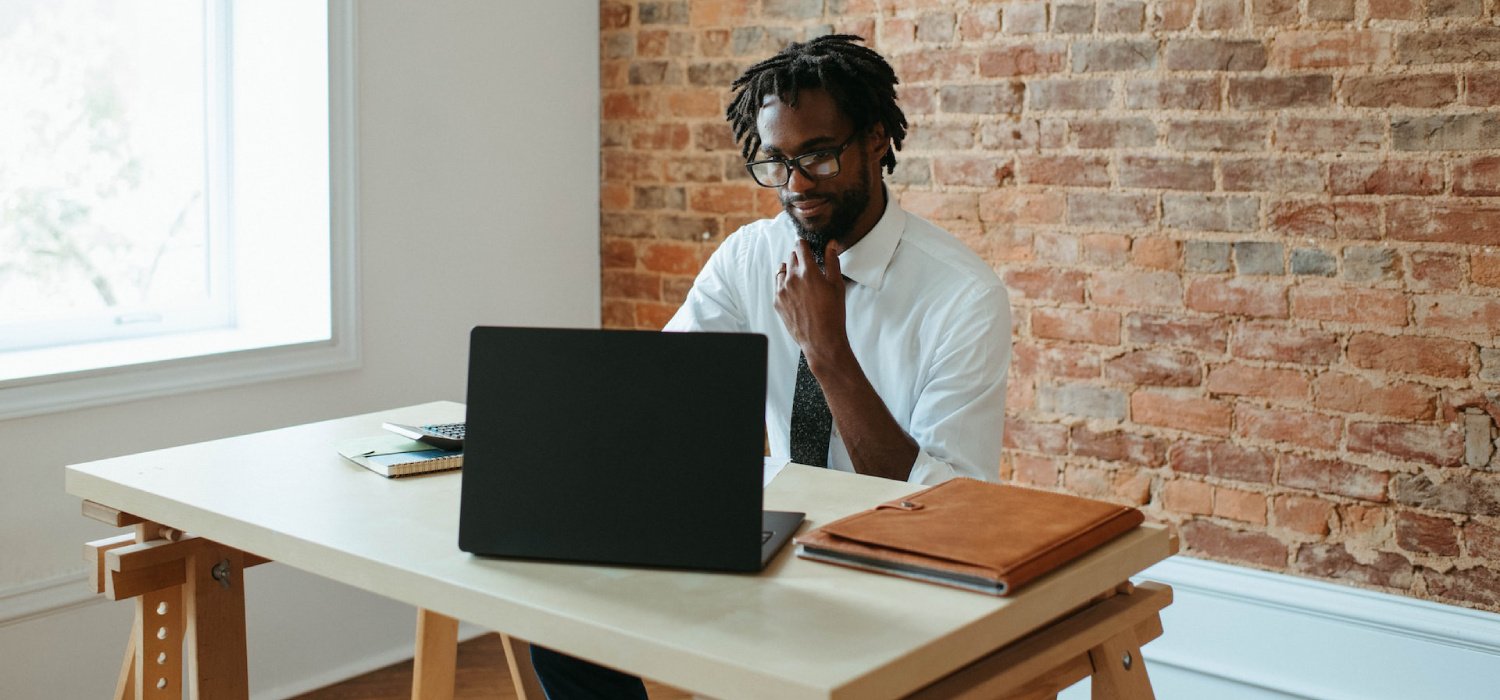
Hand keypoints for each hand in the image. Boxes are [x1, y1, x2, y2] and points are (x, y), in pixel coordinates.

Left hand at [774, 239, 849, 369]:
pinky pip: (778, 286)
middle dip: (800, 259)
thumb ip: (832, 261)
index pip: (800, 246)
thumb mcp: (837, 285)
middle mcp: (792, 279)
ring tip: (802, 281)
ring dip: (790, 271)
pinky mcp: (777, 302)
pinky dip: (785, 285)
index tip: (807, 247)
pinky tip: (796, 293)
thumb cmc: (832, 314)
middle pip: (791, 257)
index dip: (805, 245)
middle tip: (809, 268)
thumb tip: (831, 245)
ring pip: (782, 271)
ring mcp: (782, 291)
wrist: (821, 339)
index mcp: (808, 271)